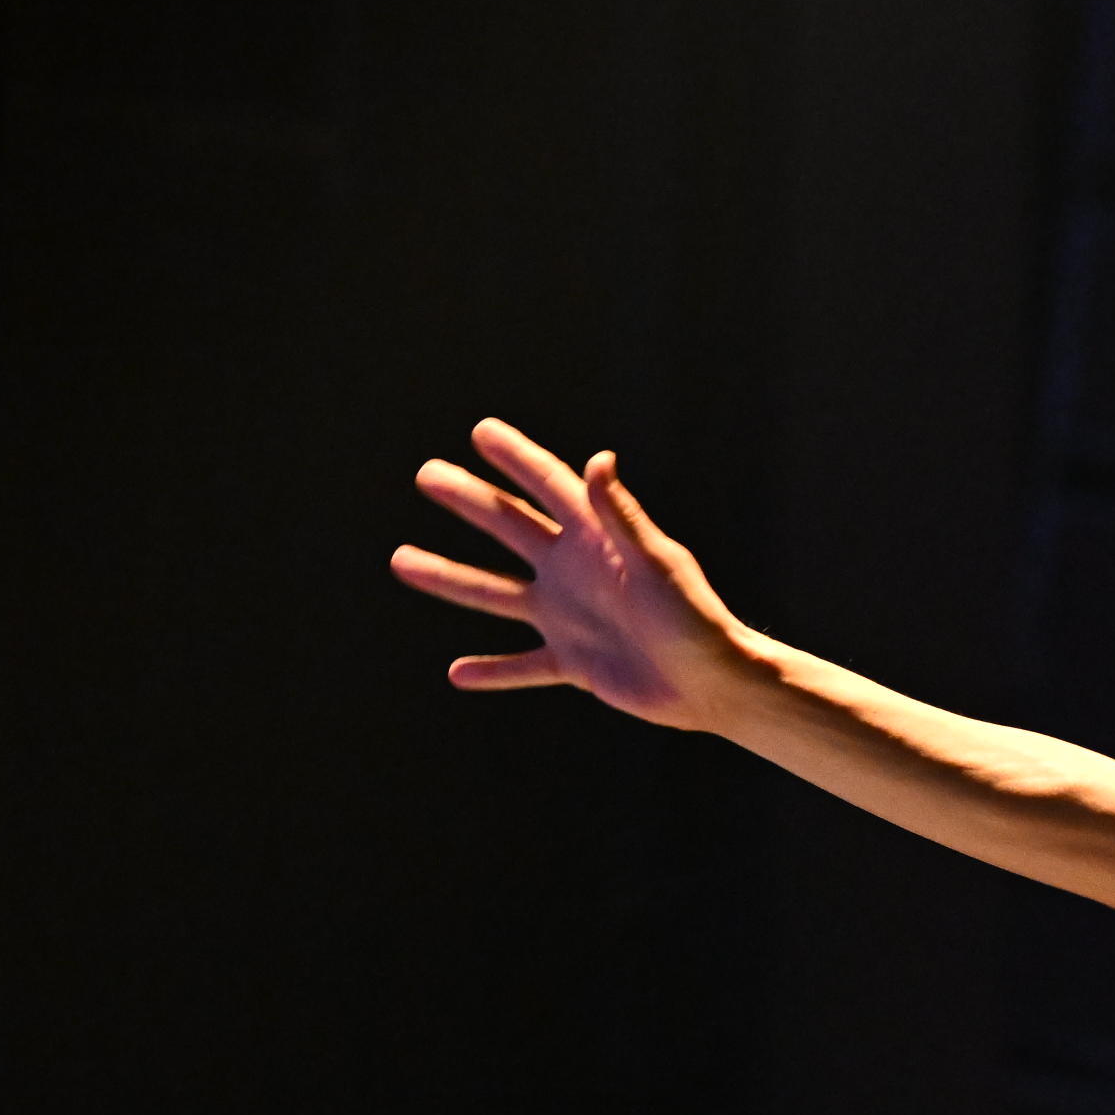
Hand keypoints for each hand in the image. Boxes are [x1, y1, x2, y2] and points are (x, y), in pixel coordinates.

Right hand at [389, 419, 748, 728]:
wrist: (713, 683)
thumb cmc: (694, 619)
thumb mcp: (656, 563)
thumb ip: (622, 515)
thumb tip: (598, 460)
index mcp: (597, 540)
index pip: (550, 487)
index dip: (516, 458)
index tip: (481, 430)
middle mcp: (575, 572)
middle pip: (510, 528)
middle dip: (470, 501)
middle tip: (426, 475)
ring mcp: (569, 617)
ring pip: (496, 594)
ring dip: (451, 579)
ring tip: (401, 561)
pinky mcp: (573, 663)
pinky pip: (523, 666)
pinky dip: (493, 670)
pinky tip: (458, 673)